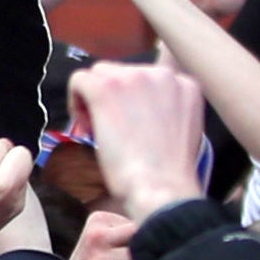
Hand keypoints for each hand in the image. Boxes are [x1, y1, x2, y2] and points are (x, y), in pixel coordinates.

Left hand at [67, 60, 205, 223]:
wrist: (161, 188)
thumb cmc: (168, 173)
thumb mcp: (181, 129)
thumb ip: (165, 109)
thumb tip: (138, 107)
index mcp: (184, 84)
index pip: (146, 78)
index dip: (132, 100)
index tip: (130, 124)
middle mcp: (162, 74)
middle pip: (121, 72)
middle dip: (112, 97)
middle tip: (112, 130)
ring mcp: (135, 77)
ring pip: (99, 73)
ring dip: (93, 98)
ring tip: (99, 131)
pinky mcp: (107, 88)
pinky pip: (79, 80)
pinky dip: (75, 101)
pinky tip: (85, 127)